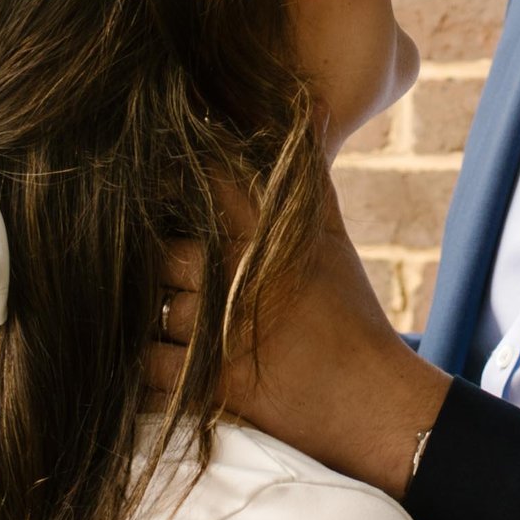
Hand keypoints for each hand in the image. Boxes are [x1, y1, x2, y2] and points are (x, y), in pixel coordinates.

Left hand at [152, 191, 451, 498]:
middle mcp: (241, 277)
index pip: (206, 185)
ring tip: (166, 328)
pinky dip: (146, 372)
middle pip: (163, 253)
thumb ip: (309, 183)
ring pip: (155, 310)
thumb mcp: (334, 242)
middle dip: (160, 267)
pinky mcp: (212, 385)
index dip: (176, 181)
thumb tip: (303, 115)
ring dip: (151, 321)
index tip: (152, 184)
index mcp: (270, 237)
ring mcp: (222, 332)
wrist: (374, 403)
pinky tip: (157, 368)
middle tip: (165, 281)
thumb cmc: (351, 320)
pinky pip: (150, 369)